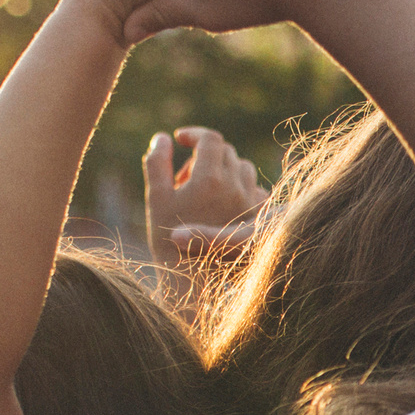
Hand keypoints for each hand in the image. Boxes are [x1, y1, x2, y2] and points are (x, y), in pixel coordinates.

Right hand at [143, 126, 264, 264]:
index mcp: (209, 179)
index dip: (193, 134)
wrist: (196, 280)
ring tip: (203, 190)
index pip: (208, 139)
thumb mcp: (156, 200)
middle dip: (202, 156)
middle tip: (183, 179)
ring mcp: (250, 201)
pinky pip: (252, 188)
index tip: (179, 140)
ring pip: (241, 168)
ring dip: (222, 170)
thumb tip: (162, 139)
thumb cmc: (169, 243)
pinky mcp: (258, 216)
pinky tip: (222, 203)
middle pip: (224, 151)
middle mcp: (235, 186)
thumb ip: (157, 164)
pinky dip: (237, 187)